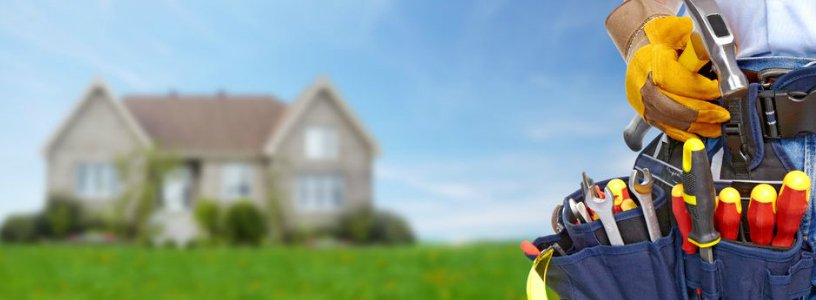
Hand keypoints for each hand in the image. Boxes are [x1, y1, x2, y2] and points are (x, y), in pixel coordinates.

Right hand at [625, 16, 729, 141]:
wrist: (642, 50)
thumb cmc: (663, 41)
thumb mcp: (675, 32)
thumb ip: (692, 42)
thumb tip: (711, 54)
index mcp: (648, 63)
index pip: (674, 80)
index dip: (699, 89)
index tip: (718, 90)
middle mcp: (641, 85)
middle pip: (671, 105)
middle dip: (701, 113)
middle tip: (722, 115)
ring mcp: (641, 102)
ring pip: (669, 120)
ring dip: (696, 126)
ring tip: (716, 127)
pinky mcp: (644, 114)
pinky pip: (664, 128)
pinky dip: (682, 135)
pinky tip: (698, 137)